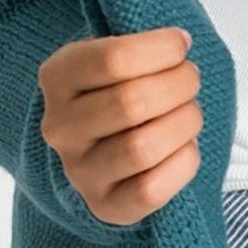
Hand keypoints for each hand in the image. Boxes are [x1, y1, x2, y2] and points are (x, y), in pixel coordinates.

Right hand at [39, 26, 202, 225]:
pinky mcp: (104, 205)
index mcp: (57, 77)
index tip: (180, 45)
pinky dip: (183, 163)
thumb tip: (179, 42)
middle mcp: (60, 126)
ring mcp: (79, 171)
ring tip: (190, 112)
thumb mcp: (113, 54)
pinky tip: (185, 146)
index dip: (161, 49)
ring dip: (183, 123)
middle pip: (131, 103)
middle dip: (178, 85)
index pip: (114, 59)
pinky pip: (152, 189)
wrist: (99, 146)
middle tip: (190, 78)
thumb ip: (140, 46)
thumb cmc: (116, 88)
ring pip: (143, 148)